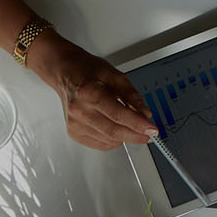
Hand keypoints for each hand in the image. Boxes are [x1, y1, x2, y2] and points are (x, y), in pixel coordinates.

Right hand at [27, 30, 156, 149]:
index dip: (138, 125)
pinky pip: (100, 144)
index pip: (118, 115)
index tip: (152, 130)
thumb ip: (132, 95)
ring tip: (129, 126)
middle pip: (114, 131)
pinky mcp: (73, 132)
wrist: (64, 73)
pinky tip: (115, 129)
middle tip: (148, 134)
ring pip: (109, 140)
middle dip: (135, 135)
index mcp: (89, 92)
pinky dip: (113, 140)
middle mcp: (79, 110)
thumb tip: (145, 114)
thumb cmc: (87, 71)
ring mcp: (75, 123)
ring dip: (125, 137)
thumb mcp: (115, 76)